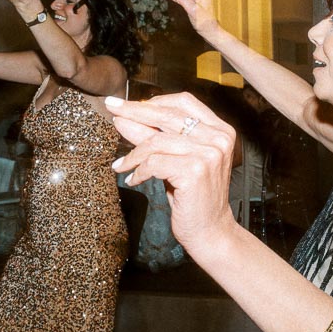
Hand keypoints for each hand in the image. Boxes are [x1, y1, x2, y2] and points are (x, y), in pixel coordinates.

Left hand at [108, 92, 238, 249]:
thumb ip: (157, 137)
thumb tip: (124, 117)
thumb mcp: (176, 159)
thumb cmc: (194, 195)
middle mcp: (218, 138)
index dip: (153, 101)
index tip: (128, 104)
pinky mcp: (194, 171)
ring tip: (122, 164)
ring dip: (133, 153)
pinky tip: (133, 179)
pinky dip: (138, 171)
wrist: (210, 231)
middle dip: (134, 111)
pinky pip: (154, 163)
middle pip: (167, 115)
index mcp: (220, 130)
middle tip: (112, 110)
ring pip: (156, 140)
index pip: (183, 102)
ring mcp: (208, 154)